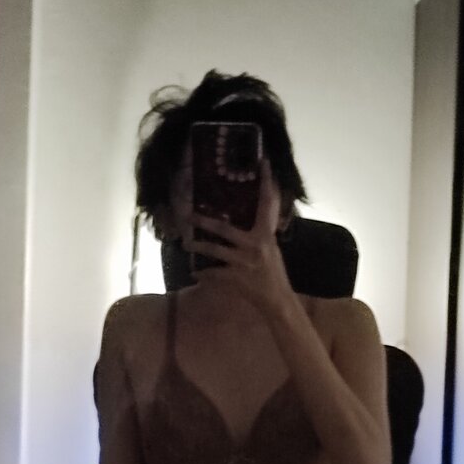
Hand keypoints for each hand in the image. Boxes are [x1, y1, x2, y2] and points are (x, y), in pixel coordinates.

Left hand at [185, 160, 295, 314]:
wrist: (277, 300)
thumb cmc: (274, 273)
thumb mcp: (272, 249)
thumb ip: (262, 233)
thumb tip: (256, 216)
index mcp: (266, 235)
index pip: (266, 204)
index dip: (266, 183)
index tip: (263, 163)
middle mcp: (255, 246)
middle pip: (224, 228)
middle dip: (204, 222)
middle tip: (188, 214)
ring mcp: (243, 262)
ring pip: (214, 250)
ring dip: (198, 246)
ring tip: (185, 243)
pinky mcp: (235, 278)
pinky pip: (214, 273)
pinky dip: (204, 273)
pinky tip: (194, 272)